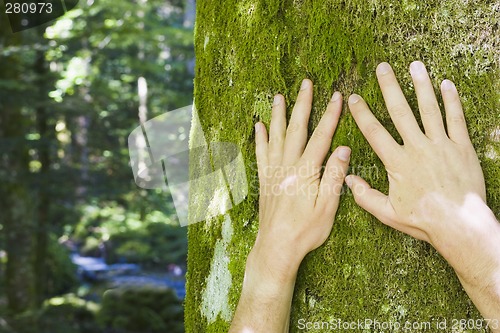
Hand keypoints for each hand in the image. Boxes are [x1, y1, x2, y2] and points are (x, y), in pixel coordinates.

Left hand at [252, 79, 350, 281]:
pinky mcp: (264, 181)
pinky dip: (259, 138)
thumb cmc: (305, 231)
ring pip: (275, 136)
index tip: (337, 96)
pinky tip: (258, 126)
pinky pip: (260, 153)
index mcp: (306, 171)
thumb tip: (343, 148)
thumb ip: (335, 176)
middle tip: (306, 84)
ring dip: (278, 115)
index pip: (321, 136)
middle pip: (296, 129)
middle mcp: (287, 166)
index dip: (330, 115)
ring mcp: (273, 172)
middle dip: (303, 104)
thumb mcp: (327, 207)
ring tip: (279, 96)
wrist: (276, 247)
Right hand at [346, 61, 485, 246]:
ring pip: (429, 109)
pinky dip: (452, 100)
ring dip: (421, 85)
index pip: (374, 132)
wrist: (461, 225)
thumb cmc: (423, 221)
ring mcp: (441, 145)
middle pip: (400, 111)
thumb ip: (365, 196)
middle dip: (389, 87)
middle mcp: (418, 148)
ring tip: (414, 65)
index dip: (361, 113)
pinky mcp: (462, 147)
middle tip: (382, 67)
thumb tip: (347, 179)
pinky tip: (446, 84)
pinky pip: (456, 119)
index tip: (353, 98)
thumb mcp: (387, 213)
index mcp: (397, 163)